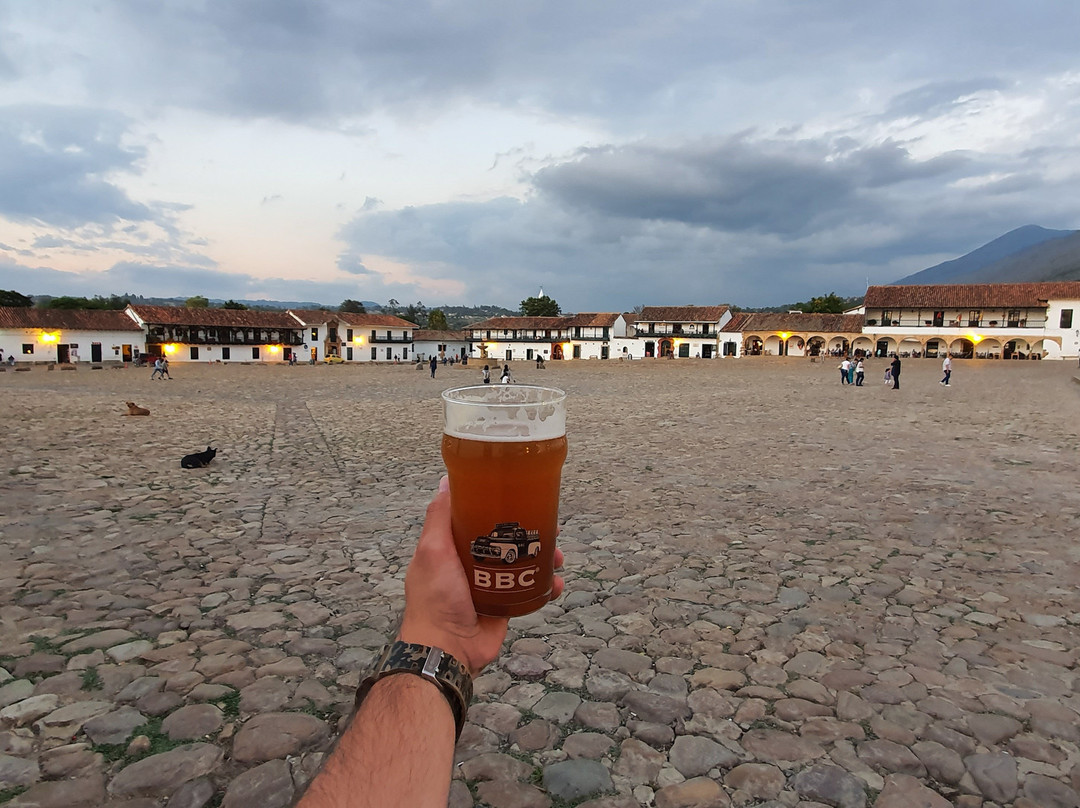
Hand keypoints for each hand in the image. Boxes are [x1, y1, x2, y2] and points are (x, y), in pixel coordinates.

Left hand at [398, 477, 564, 674]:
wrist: (447, 649)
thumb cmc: (435, 599)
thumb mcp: (432, 550)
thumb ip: (438, 517)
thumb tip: (446, 481)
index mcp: (452, 547)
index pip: (478, 517)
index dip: (500, 506)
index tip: (521, 495)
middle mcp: (472, 563)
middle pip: (507, 539)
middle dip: (530, 532)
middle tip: (552, 526)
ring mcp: (490, 585)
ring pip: (524, 563)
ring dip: (545, 556)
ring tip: (559, 556)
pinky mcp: (505, 605)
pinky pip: (531, 591)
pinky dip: (547, 585)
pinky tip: (558, 582)